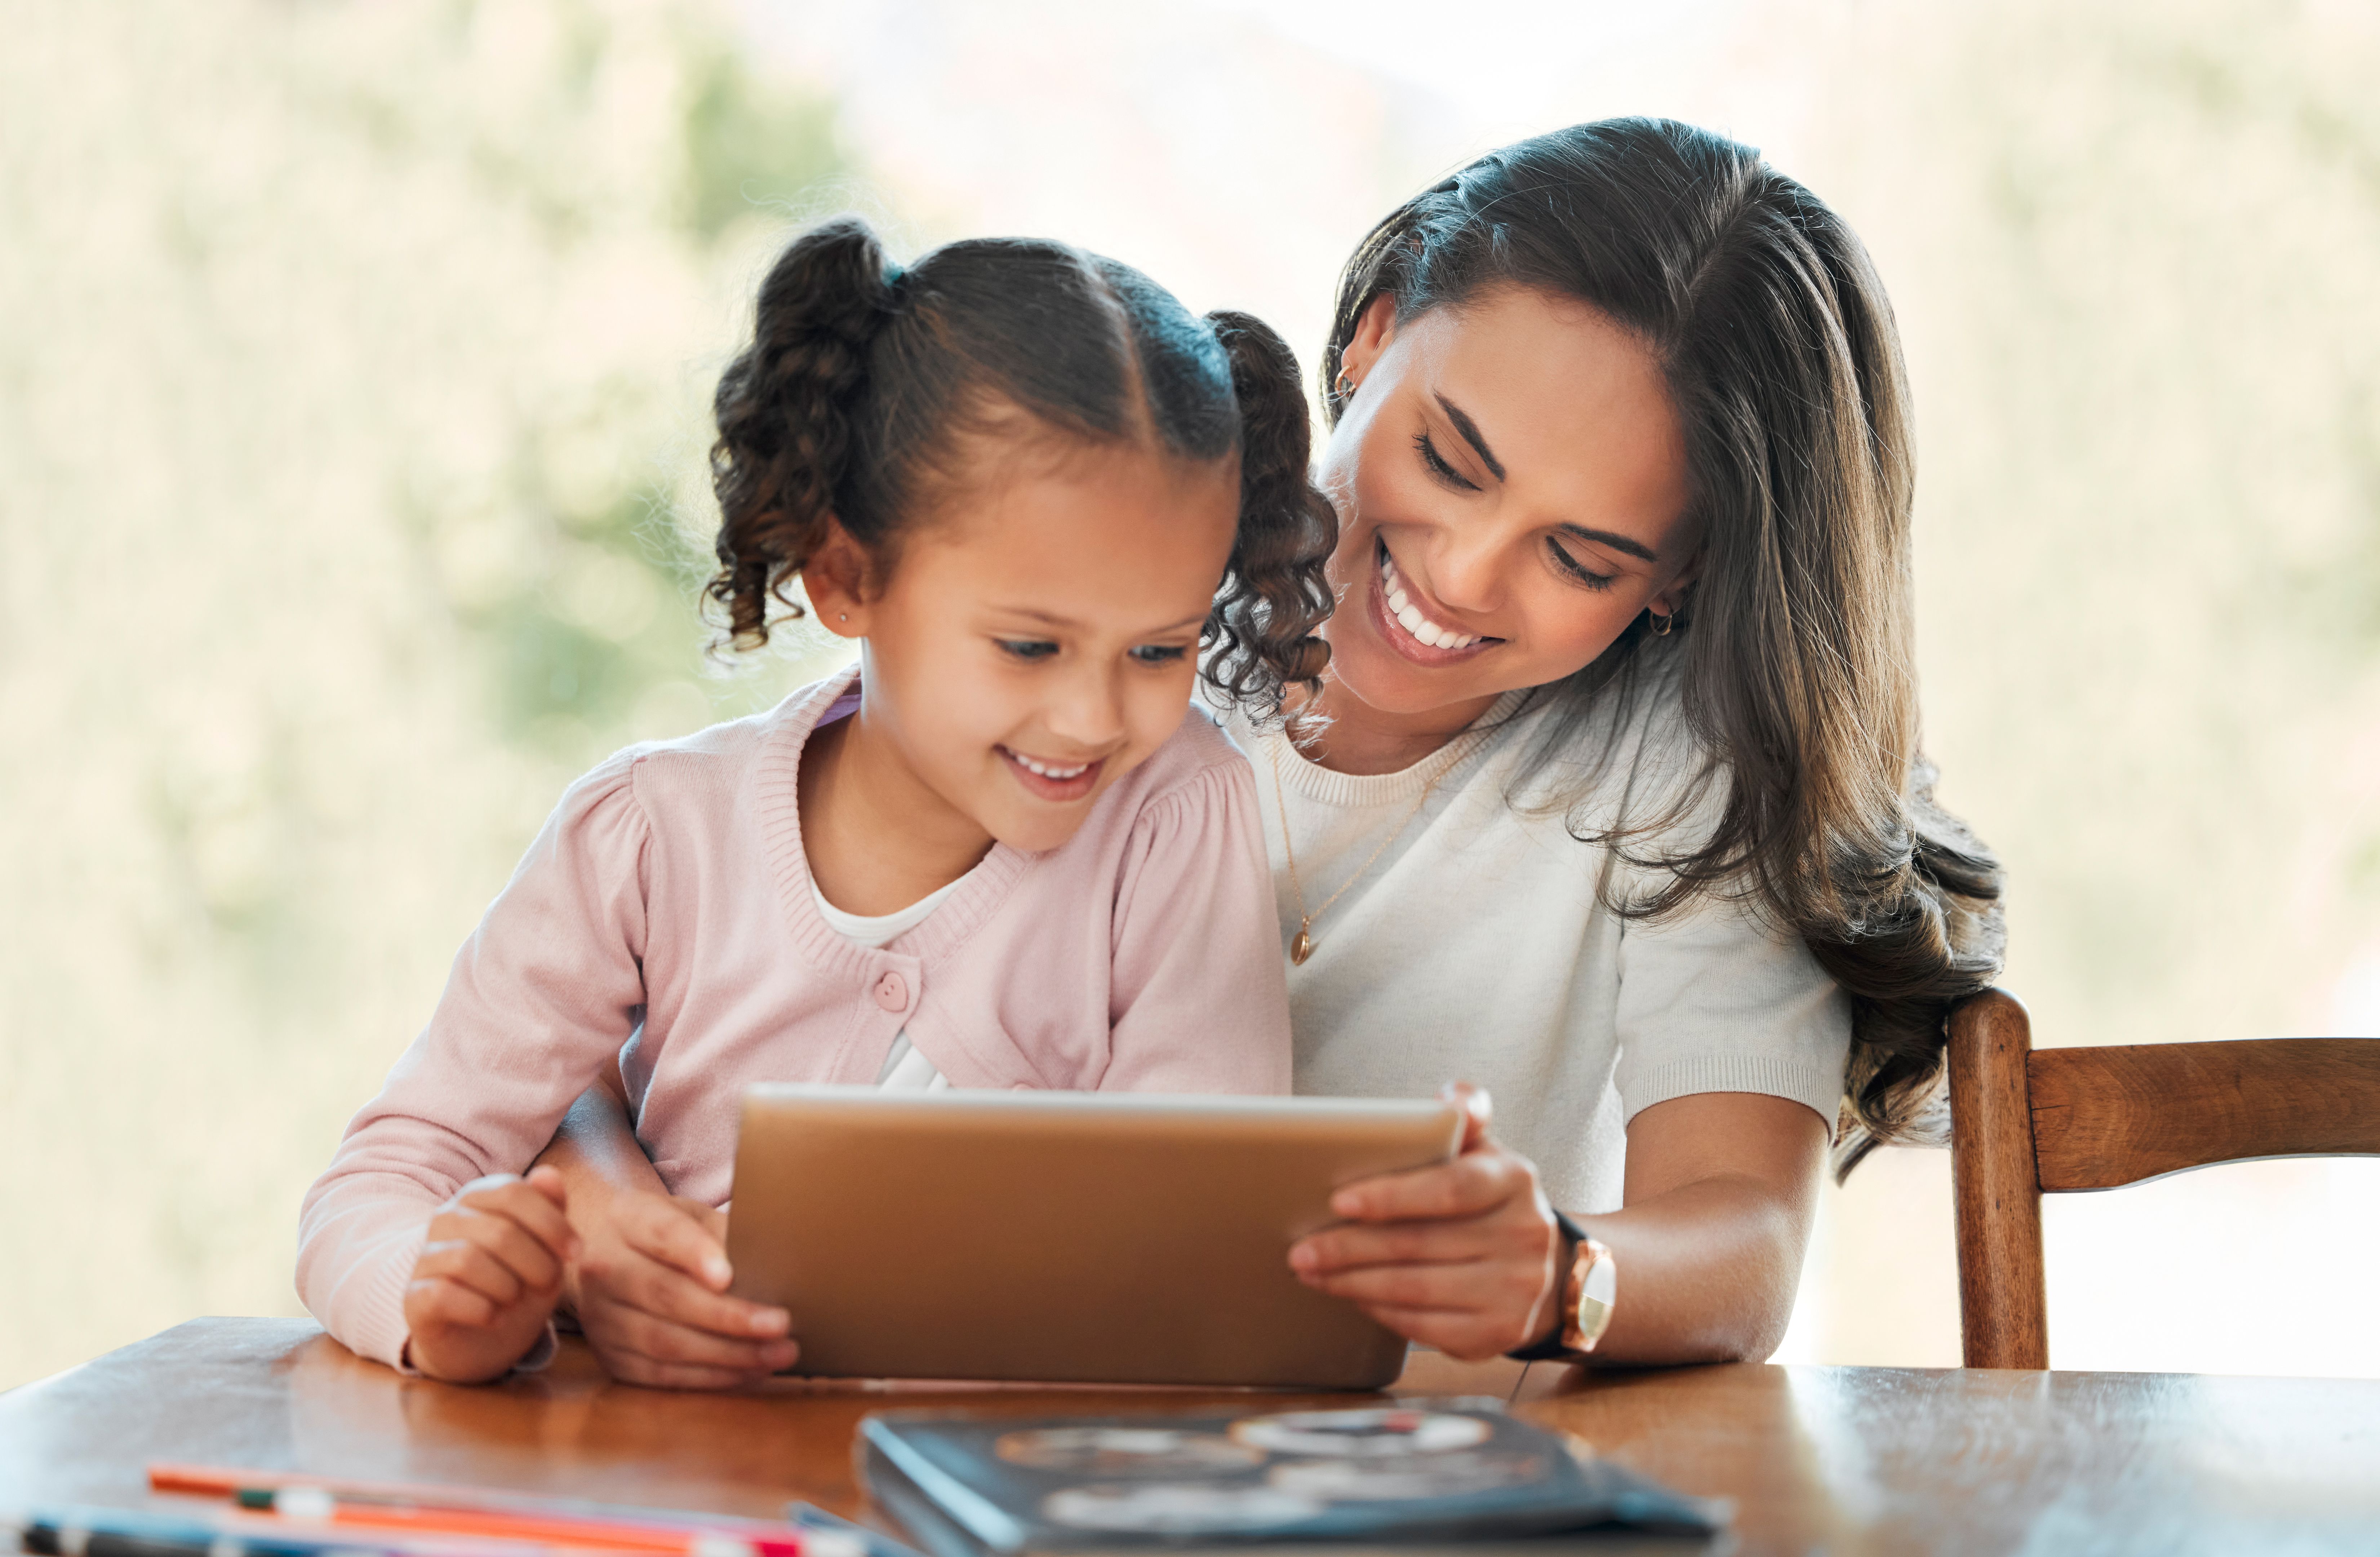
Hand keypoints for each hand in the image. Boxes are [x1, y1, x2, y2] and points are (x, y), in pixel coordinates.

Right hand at [403, 1167, 576, 1383]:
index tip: (575, 1252)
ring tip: (516, 1299)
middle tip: (547, 1285)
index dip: (551, 1222)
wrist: (487, 1338)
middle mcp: (446, 1219)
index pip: (513, 1192)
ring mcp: (426, 1257)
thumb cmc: (520, 1280)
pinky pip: (443, 1294)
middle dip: (536, 1263)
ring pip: (468, 1261)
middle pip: (499, 1230)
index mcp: (479, 1198)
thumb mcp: (546, 1245)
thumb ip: (550, 1208)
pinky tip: (494, 1316)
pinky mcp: (414, 1297)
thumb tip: (548, 1174)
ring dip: (507, 1287)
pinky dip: (480, 1309)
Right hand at [564, 1184, 796, 1388]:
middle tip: (780, 1323)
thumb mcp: (696, 1218)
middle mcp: (602, 1265)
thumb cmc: (674, 1236)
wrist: (619, 1261)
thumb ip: (726, 1235)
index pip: (661, 1232)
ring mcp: (599, 1316)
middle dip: (728, 1315)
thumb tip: (772, 1268)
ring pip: (665, 1341)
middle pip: (665, 1294)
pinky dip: (711, 1376)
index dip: (694, 1253)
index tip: (728, 1275)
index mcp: (626, 1216)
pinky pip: (663, 1374)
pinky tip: (750, 1371)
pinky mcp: (610, 1356)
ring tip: (778, 1352)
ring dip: (729, 1353)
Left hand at [1288, 1082, 1563, 1361]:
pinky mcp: (1501, 1332)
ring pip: (1415, 1288)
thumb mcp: (1481, 1151)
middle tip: (1300, 1250)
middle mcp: (1525, 1235)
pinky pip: (1425, 1325)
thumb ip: (1465, 1115)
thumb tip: (1449, 1102)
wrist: (1540, 1267)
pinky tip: (1352, 1296)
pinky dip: (1380, 1310)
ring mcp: (1517, 1289)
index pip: (1450, 1188)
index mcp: (1515, 1179)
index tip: (1339, 1200)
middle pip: (1419, 1243)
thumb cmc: (1485, 1199)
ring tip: (1311, 1272)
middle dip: (1349, 1247)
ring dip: (1353, 1282)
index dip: (1392, 1196)